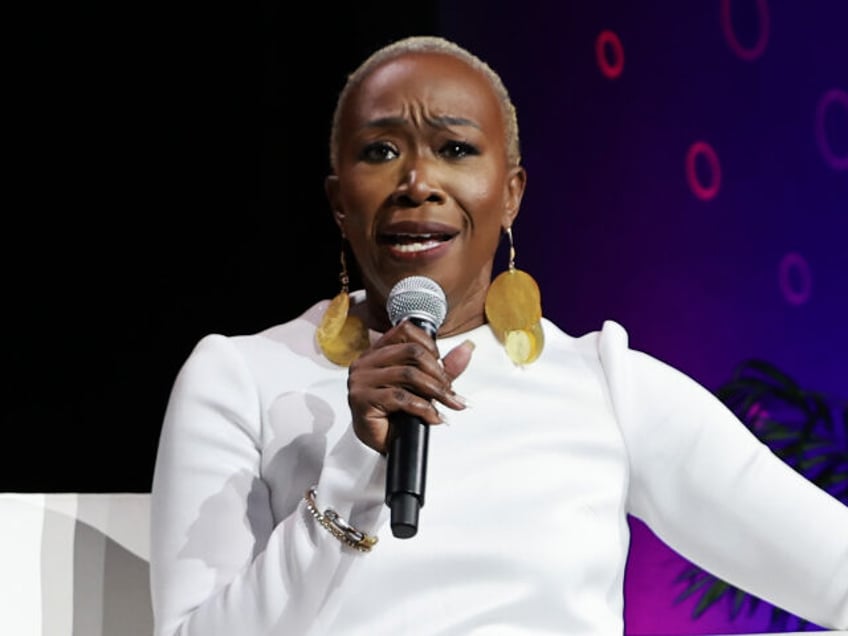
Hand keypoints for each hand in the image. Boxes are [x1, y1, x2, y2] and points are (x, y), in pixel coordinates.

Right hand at [347, 320, 472, 453]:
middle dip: (438, 373)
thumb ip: (444, 366)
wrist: (382, 442)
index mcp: (377, 351)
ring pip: (408, 374)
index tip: (441, 366)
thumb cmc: (398, 412)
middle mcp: (366, 361)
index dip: (429, 345)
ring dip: (436, 392)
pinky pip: (401, 398)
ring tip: (447, 405)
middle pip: (411, 351)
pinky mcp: (363, 399)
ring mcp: (362, 380)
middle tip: (450, 391)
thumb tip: (467, 348)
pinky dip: (424, 409)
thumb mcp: (425, 385)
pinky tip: (433, 417)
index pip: (405, 330)